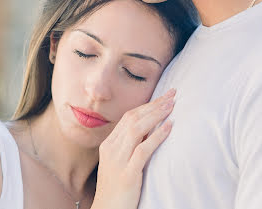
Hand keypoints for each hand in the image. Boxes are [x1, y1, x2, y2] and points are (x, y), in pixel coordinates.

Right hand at [91, 89, 174, 208]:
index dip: (147, 105)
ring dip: (156, 115)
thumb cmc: (117, 187)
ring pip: (137, 129)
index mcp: (109, 144)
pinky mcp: (127, 173)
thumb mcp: (121, 161)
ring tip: (172, 105)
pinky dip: (157, 135)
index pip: (129, 117)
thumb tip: (151, 127)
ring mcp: (118, 160)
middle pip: (133, 118)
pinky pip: (143, 149)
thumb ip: (132, 145)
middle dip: (154, 105)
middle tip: (172, 94)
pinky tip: (169, 127)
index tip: (163, 97)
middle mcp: (112, 148)